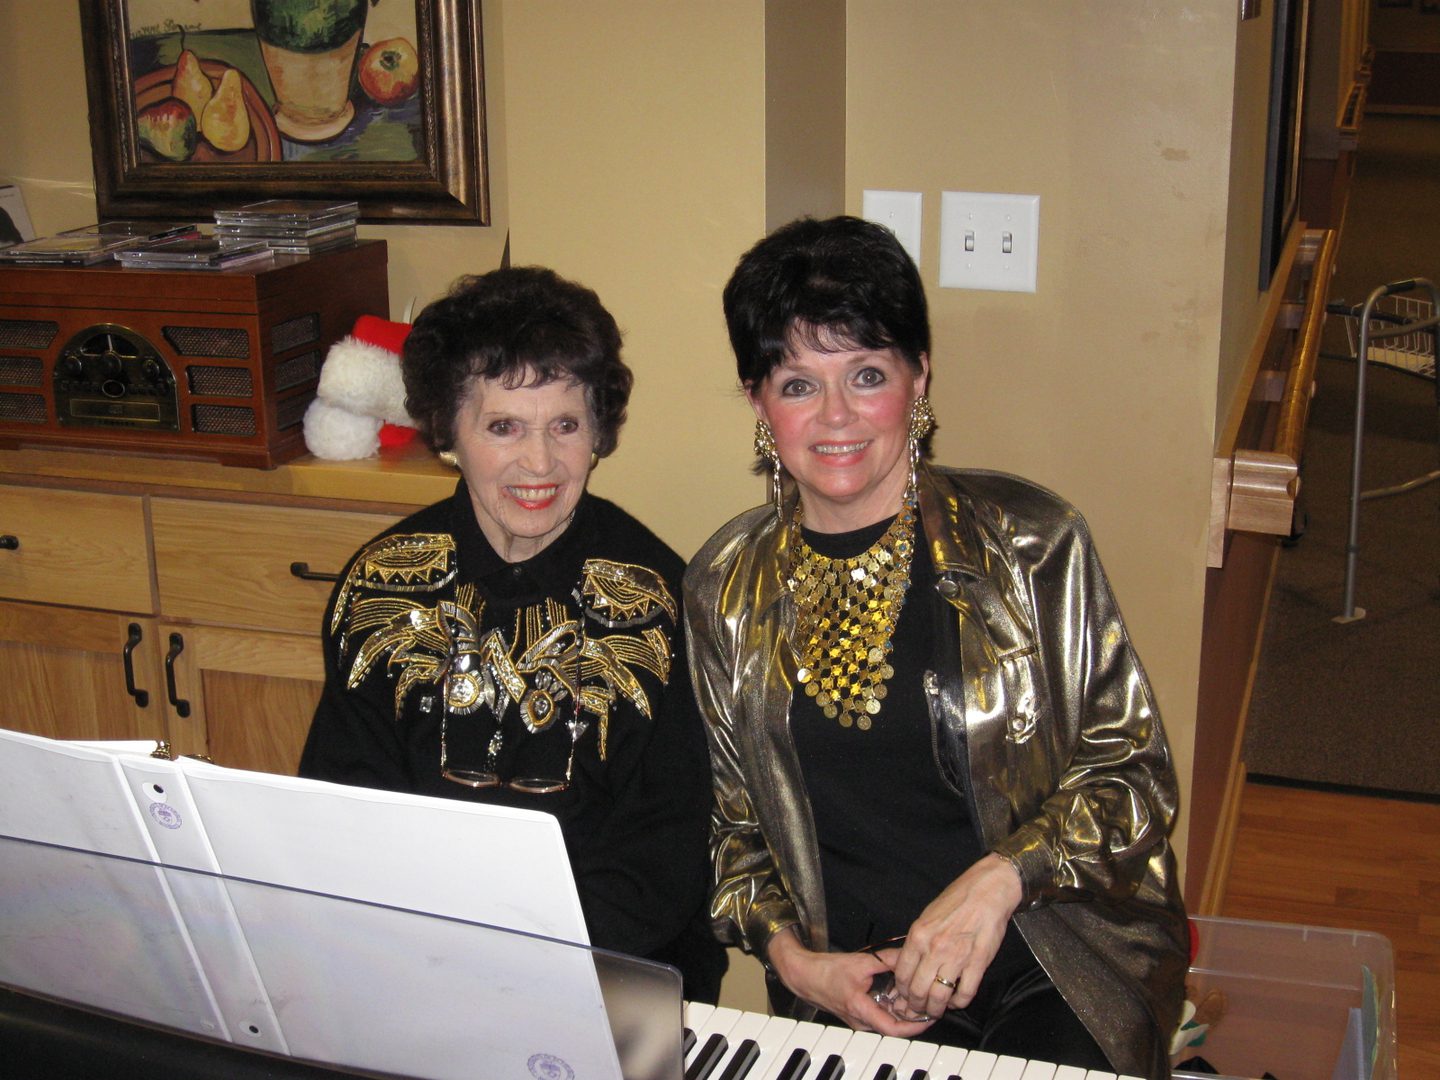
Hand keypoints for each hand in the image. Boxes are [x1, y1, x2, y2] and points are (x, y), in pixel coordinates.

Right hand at [766, 928, 935, 1037]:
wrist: (804, 975)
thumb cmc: (826, 971)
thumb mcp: (860, 961)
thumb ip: (886, 959)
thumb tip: (907, 955)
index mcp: (861, 1011)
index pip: (895, 1030)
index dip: (916, 1026)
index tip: (929, 1017)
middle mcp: (861, 1021)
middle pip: (894, 1026)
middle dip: (912, 1015)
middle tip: (928, 1001)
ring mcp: (858, 1019)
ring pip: (887, 1020)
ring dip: (901, 1009)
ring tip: (915, 994)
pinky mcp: (857, 1013)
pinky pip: (879, 1014)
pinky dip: (890, 1005)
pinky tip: (897, 991)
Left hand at [890, 854, 1023, 1020]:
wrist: (987, 890)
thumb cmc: (957, 899)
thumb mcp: (927, 916)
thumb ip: (918, 941)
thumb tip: (909, 965)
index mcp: (918, 935)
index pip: (902, 974)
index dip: (901, 991)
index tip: (904, 997)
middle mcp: (934, 948)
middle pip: (917, 990)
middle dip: (915, 1006)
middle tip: (918, 1009)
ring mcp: (957, 957)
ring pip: (939, 997)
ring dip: (935, 1009)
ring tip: (936, 1009)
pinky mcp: (978, 963)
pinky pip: (965, 993)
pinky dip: (958, 1003)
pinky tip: (956, 1000)